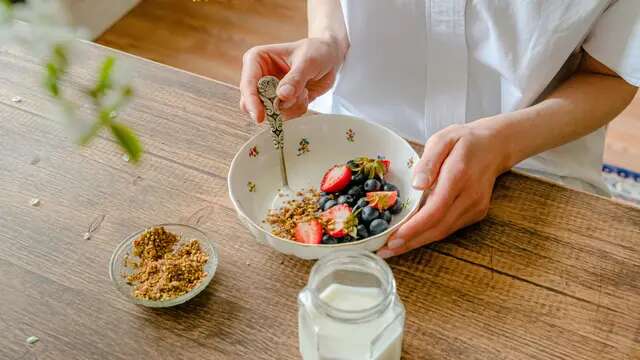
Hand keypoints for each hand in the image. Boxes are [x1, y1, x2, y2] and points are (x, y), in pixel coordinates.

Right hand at [239, 37, 344, 121]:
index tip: (260, 117)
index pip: (247, 84)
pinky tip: (305, 95)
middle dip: (274, 106)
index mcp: (256, 60)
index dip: (251, 102)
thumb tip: (281, 96)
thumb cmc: (316, 51)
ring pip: (269, 112)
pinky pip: (283, 116)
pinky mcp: (280, 102)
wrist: (329, 57)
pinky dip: (296, 110)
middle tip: (294, 99)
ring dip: (290, 107)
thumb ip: (295, 79)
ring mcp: (269, 91)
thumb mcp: (308, 61)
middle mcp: (259, 77)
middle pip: (251, 103)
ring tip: (304, 91)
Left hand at [377, 122, 510, 257]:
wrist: (495, 145)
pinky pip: (451, 227)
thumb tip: (417, 185)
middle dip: (411, 241)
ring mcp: (476, 206)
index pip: (435, 209)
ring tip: (394, 248)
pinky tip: (413, 237)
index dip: (414, 227)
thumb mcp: (442, 139)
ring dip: (418, 242)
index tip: (393, 237)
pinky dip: (430, 234)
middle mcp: (470, 195)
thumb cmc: (464, 140)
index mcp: (459, 175)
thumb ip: (428, 161)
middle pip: (439, 227)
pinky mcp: (477, 212)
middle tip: (386, 250)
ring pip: (444, 231)